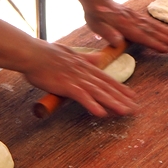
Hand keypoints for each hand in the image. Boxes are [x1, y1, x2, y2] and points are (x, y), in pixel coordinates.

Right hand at [22, 43, 138, 116]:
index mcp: (85, 66)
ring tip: (125, 112)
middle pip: (107, 87)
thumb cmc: (47, 53)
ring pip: (99, 93)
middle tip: (136, 109)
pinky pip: (82, 97)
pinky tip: (100, 113)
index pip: (107, 79)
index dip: (121, 88)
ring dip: (113, 103)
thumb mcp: (71, 54)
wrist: (31, 53)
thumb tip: (97, 59)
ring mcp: (76, 78)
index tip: (132, 96)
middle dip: (122, 99)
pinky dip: (92, 104)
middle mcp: (84, 72)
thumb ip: (86, 58)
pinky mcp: (66, 85)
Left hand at [82, 0, 167, 54]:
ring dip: (167, 34)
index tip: (166, 50)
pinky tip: (167, 32)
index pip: (142, 36)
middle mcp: (133, 21)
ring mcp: (136, 17)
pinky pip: (151, 22)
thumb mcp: (96, 25)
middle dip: (167, 40)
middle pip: (153, 31)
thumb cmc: (96, 14)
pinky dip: (161, 27)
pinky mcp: (136, 15)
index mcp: (124, 25)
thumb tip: (119, 43)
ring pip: (154, 26)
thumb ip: (108, 34)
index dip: (154, 44)